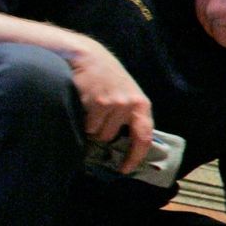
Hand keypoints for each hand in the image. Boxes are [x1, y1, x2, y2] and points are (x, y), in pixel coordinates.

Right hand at [68, 40, 153, 173]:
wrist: (89, 56)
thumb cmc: (108, 79)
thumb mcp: (126, 94)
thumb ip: (129, 117)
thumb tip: (128, 147)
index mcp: (142, 105)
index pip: (144, 137)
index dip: (135, 156)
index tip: (125, 169)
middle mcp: (131, 105)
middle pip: (111, 137)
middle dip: (101, 132)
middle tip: (97, 115)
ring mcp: (114, 103)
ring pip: (97, 133)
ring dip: (91, 126)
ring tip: (91, 106)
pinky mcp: (97, 102)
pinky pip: (87, 124)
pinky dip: (82, 119)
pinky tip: (83, 103)